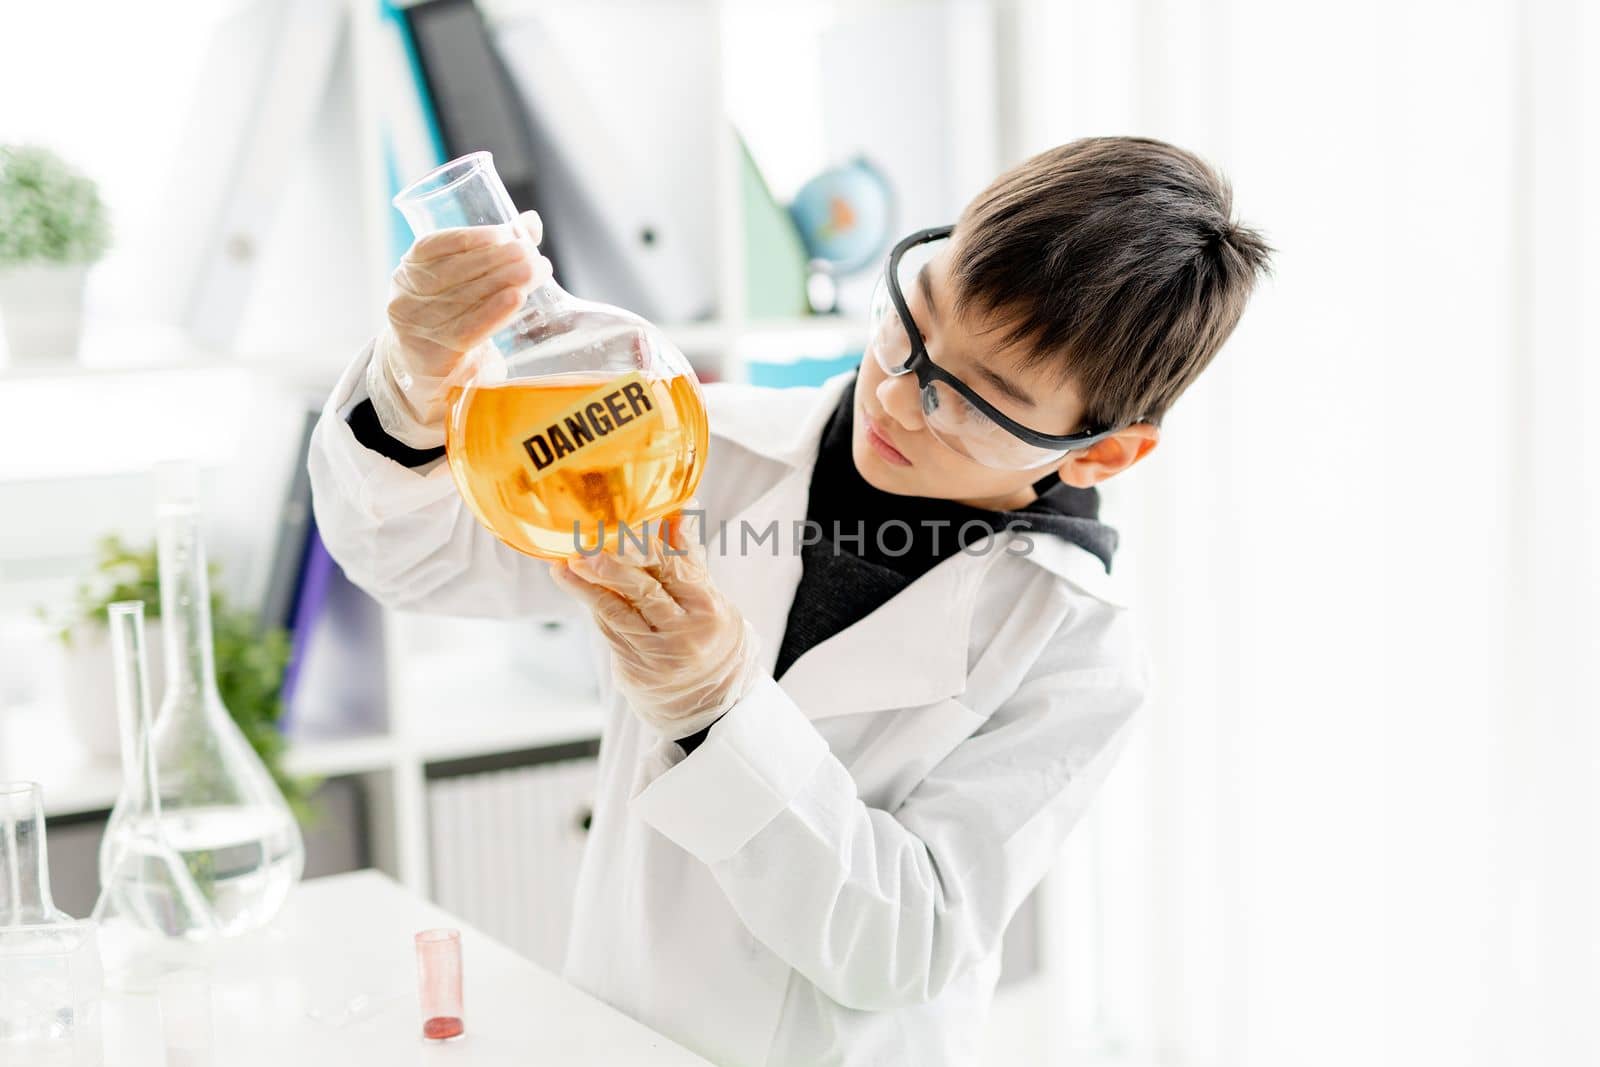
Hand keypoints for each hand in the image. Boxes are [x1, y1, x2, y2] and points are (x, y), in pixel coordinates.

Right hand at [367, 210, 552, 446]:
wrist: (427, 377)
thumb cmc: (450, 320)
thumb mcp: (461, 285)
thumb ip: (493, 253)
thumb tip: (530, 222)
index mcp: (407, 274)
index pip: (432, 247)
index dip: (467, 238)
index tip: (503, 233)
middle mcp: (405, 299)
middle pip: (454, 273)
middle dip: (497, 260)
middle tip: (532, 254)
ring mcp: (416, 329)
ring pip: (465, 299)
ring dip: (504, 282)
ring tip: (535, 271)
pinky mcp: (434, 356)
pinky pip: (469, 330)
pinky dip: (495, 312)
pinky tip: (517, 298)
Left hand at [550, 520, 761, 739]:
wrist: (711, 704)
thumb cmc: (710, 641)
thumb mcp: (711, 602)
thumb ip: (688, 562)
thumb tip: (677, 512)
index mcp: (710, 609)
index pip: (680, 566)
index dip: (655, 540)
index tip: (631, 519)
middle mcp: (685, 632)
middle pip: (645, 589)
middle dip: (613, 564)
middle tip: (587, 545)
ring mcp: (658, 654)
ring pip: (618, 611)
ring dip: (588, 583)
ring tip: (566, 563)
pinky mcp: (635, 669)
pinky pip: (609, 629)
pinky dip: (590, 602)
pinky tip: (571, 582)